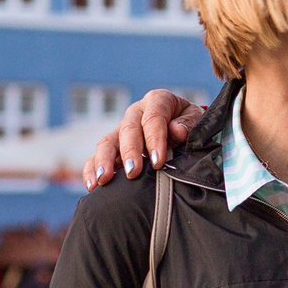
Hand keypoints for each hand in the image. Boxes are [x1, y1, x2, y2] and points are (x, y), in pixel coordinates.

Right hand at [83, 90, 204, 189]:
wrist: (184, 129)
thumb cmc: (191, 124)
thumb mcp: (196, 119)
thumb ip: (189, 123)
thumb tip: (176, 130)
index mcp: (157, 101)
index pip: (153, 117)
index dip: (155, 139)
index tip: (158, 161)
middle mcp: (136, 113)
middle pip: (128, 130)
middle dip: (130, 152)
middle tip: (134, 172)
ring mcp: (121, 130)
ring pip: (107, 142)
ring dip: (105, 161)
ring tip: (105, 179)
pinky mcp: (112, 148)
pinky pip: (95, 157)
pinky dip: (91, 170)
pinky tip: (92, 186)